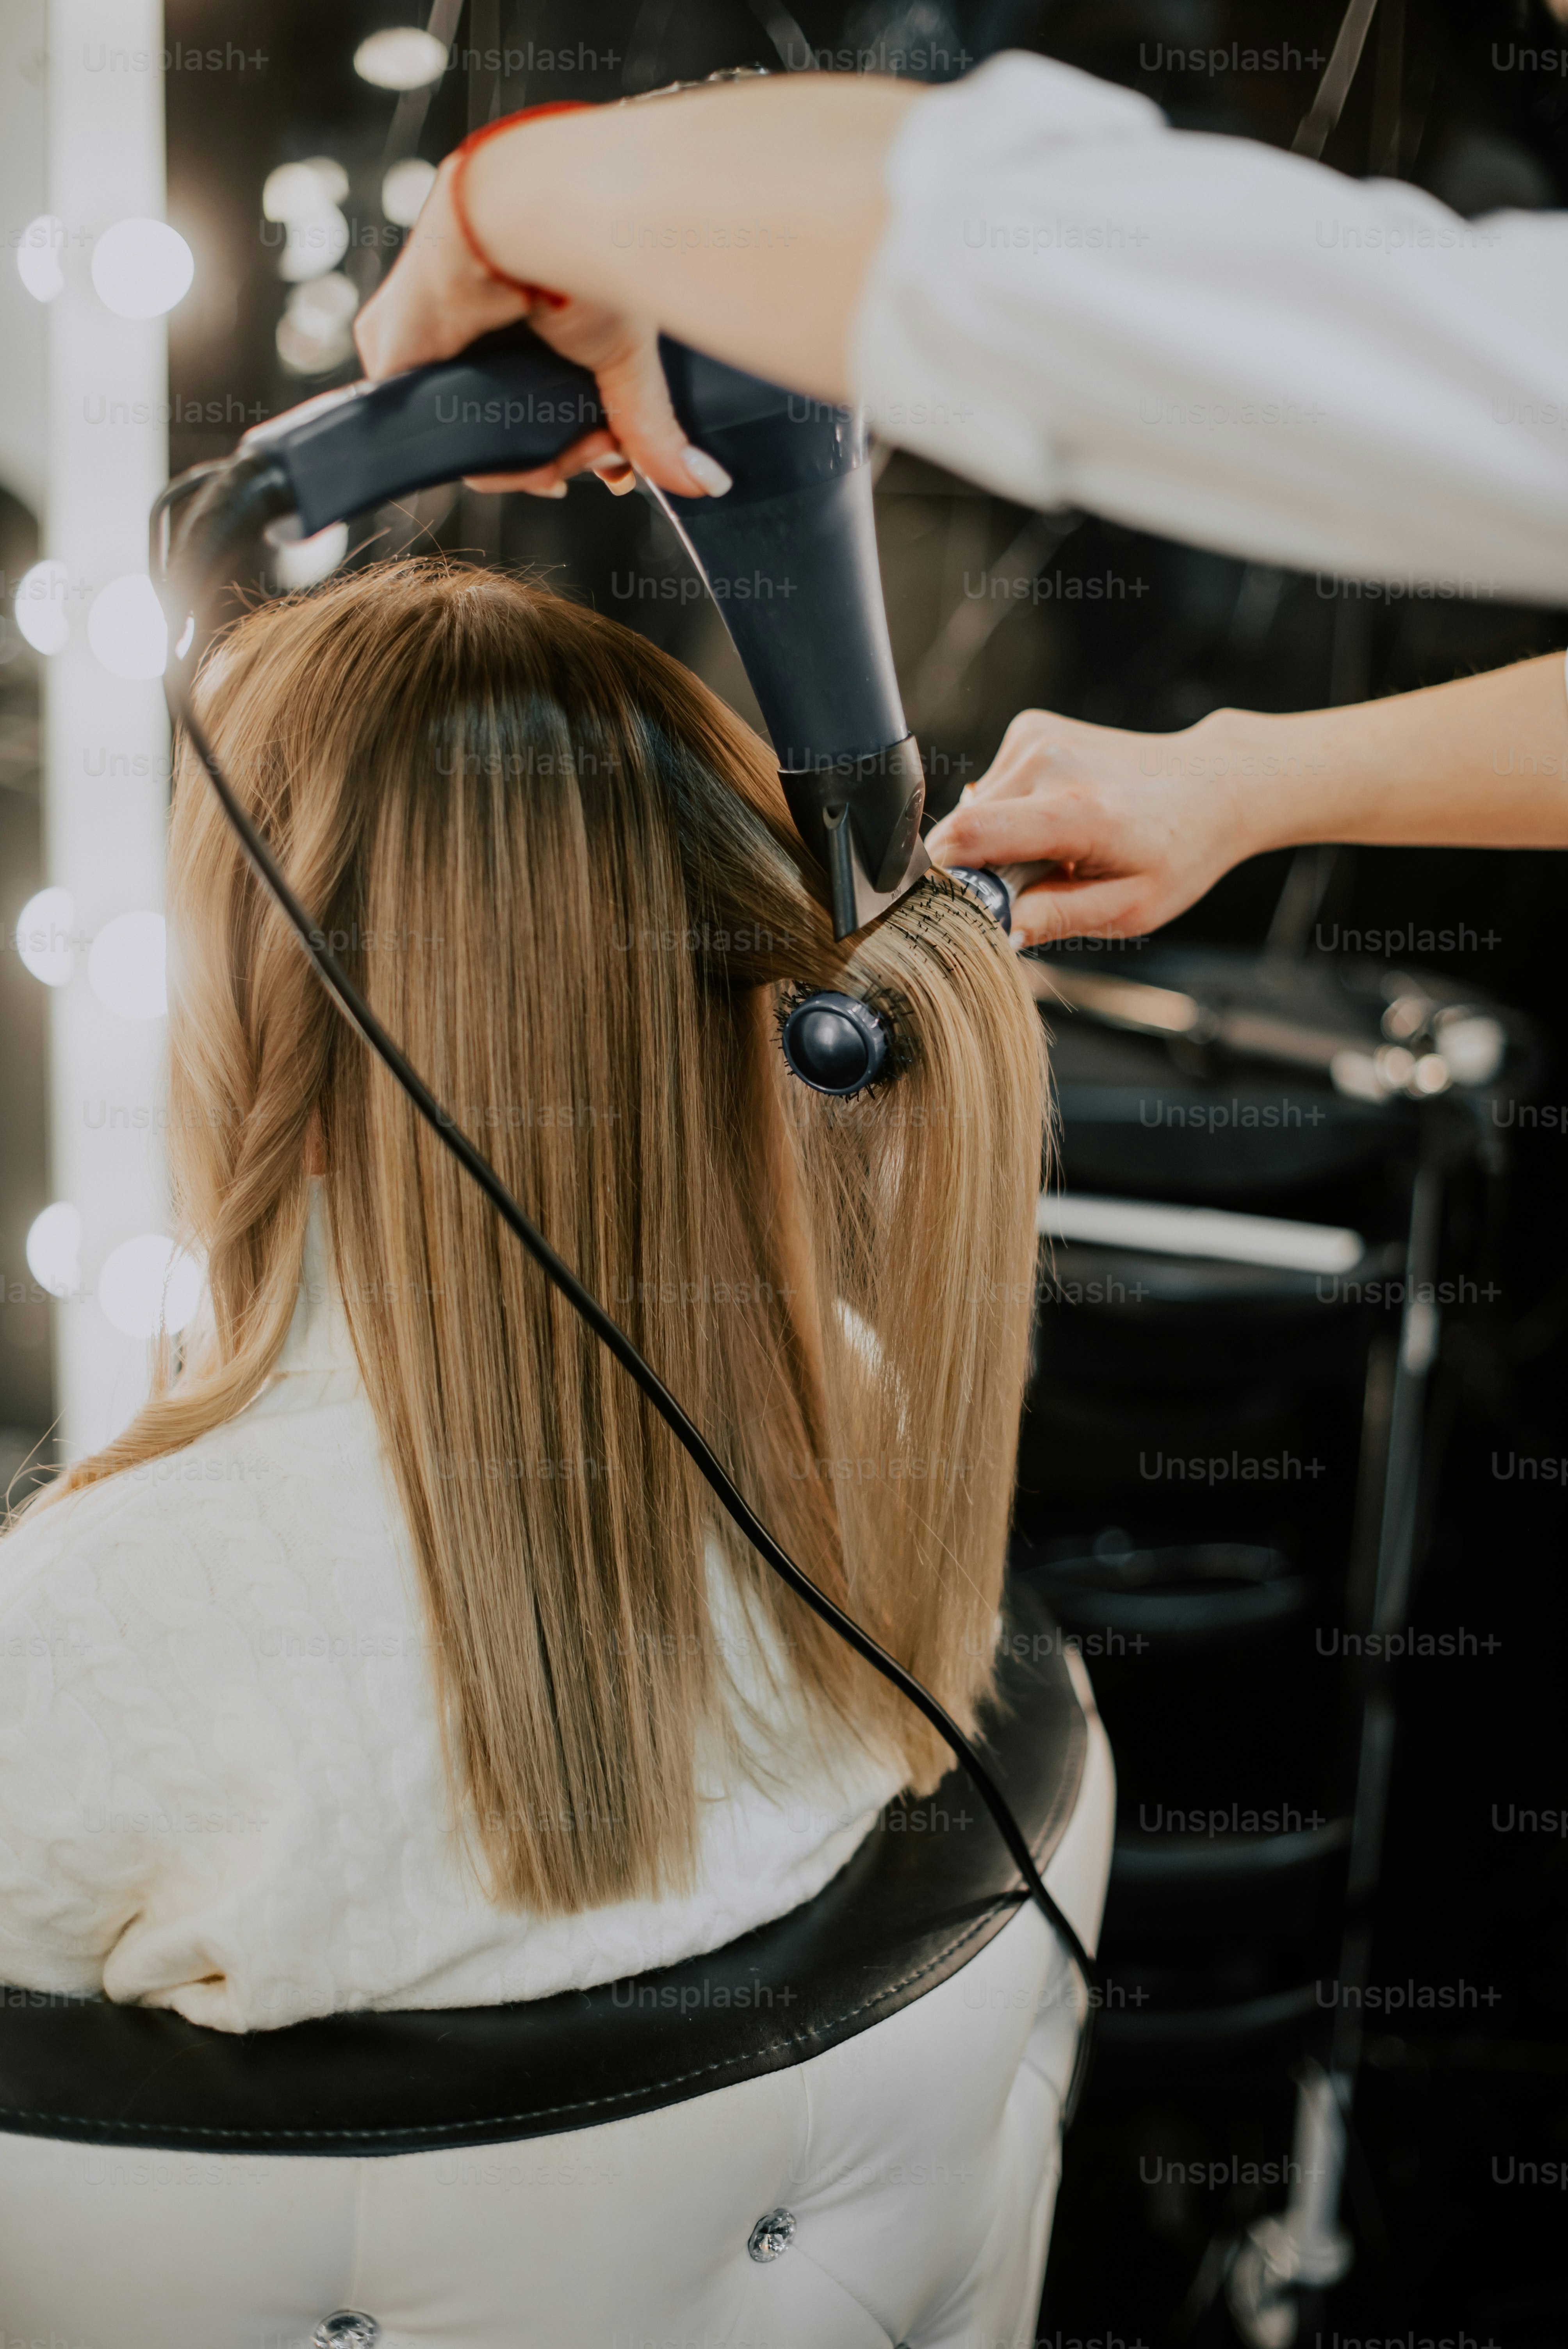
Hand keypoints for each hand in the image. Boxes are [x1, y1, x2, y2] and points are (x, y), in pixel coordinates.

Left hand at [352, 155, 730, 502]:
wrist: (532, 218)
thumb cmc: (581, 256)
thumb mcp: (624, 356)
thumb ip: (651, 424)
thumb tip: (706, 481)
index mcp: (508, 309)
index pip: (528, 400)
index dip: (571, 446)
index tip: (610, 467)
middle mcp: (461, 329)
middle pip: (505, 429)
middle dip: (561, 459)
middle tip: (605, 460)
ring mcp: (423, 345)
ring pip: (477, 441)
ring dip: (535, 464)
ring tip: (585, 454)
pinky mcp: (393, 358)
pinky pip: (442, 440)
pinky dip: (495, 463)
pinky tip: (541, 460)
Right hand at [926, 707, 1256, 946]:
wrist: (1212, 785)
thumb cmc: (1176, 851)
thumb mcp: (1129, 908)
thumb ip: (1056, 918)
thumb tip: (994, 929)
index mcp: (1078, 812)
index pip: (968, 836)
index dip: (945, 877)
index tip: (960, 905)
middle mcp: (1052, 762)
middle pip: (965, 826)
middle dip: (981, 865)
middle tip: (1032, 884)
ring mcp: (1039, 738)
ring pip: (974, 807)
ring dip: (997, 838)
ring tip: (1053, 848)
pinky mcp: (1032, 727)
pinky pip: (992, 784)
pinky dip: (1010, 810)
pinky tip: (1052, 816)